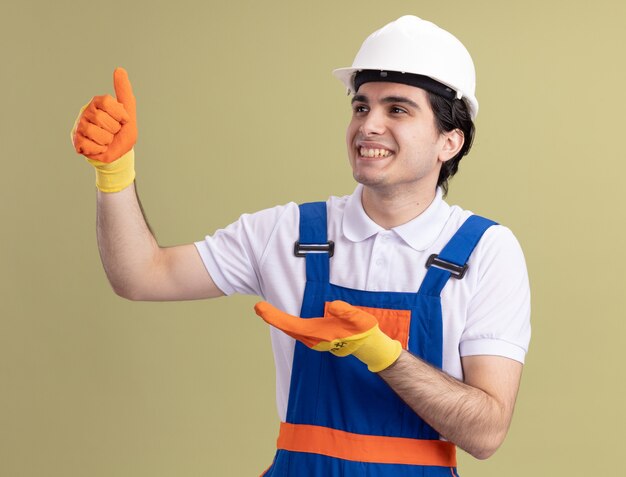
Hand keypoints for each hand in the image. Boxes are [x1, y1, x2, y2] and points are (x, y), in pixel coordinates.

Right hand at [72, 67, 136, 162]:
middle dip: (113, 130)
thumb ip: (124, 92)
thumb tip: (119, 69)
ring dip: (107, 141)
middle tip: (113, 132)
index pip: (108, 102)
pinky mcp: (76, 140)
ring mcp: (80, 126)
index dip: (120, 115)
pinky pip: (89, 145)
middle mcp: (87, 111)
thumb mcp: (128, 111)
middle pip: (101, 119)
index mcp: (98, 102)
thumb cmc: (122, 131)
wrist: (119, 153)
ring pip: (96, 133)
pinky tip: (99, 147)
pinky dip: (99, 149)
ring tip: (106, 140)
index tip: (123, 120)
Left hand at [254, 300, 401, 371]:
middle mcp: (312, 339)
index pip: (291, 324)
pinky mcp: (316, 339)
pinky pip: (296, 331)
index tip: (261, 308)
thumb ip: (347, 312)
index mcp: (318, 333)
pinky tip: (282, 320)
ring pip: (291, 330)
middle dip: (271, 318)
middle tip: (257, 308)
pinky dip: (286, 324)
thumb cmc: (363, 332)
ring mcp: (313, 340)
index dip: (274, 316)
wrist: (367, 347)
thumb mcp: (359, 319)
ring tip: (264, 311)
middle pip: (287, 328)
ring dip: (277, 321)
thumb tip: (333, 306)